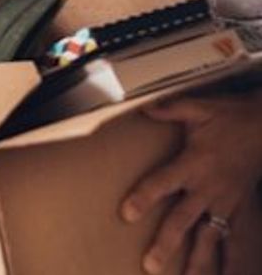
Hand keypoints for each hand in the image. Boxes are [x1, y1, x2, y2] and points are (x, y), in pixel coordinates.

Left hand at [120, 88, 261, 274]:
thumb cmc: (230, 117)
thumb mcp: (199, 108)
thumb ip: (170, 110)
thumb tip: (145, 109)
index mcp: (193, 164)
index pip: (162, 183)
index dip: (144, 198)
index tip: (126, 214)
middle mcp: (208, 188)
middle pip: (183, 220)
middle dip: (166, 244)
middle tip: (151, 265)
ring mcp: (226, 202)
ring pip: (210, 237)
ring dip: (199, 262)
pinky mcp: (240, 209)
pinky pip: (238, 239)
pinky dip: (234, 261)